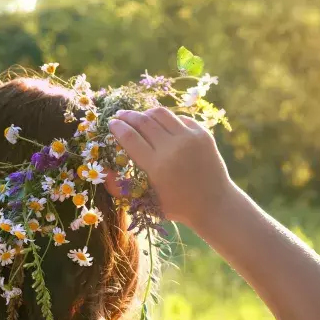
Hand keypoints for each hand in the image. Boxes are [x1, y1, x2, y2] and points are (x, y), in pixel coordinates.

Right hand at [108, 108, 233, 226]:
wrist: (215, 204)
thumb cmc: (178, 206)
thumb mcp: (147, 203)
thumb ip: (123, 190)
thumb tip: (104, 173)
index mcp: (156, 166)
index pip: (130, 138)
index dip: (118, 128)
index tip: (111, 123)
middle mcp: (172, 148)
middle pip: (143, 121)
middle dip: (128, 115)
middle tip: (120, 114)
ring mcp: (189, 138)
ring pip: (161, 114)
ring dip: (146, 113)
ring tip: (140, 116)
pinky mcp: (202, 134)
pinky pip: (180, 119)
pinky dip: (168, 120)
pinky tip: (162, 125)